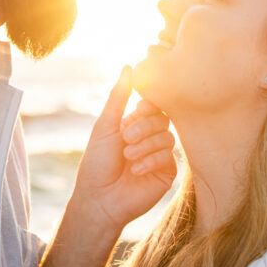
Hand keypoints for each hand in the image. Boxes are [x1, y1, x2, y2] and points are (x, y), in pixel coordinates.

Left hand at [68, 66, 177, 234]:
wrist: (99, 199)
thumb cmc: (97, 163)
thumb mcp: (105, 126)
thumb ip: (119, 97)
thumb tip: (129, 66)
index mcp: (135, 124)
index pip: (153, 105)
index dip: (148, 106)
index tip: (135, 111)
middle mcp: (149, 138)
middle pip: (163, 119)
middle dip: (144, 127)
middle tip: (126, 138)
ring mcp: (160, 155)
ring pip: (168, 137)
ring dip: (146, 145)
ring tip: (128, 157)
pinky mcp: (167, 172)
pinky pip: (169, 157)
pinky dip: (151, 160)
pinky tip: (136, 170)